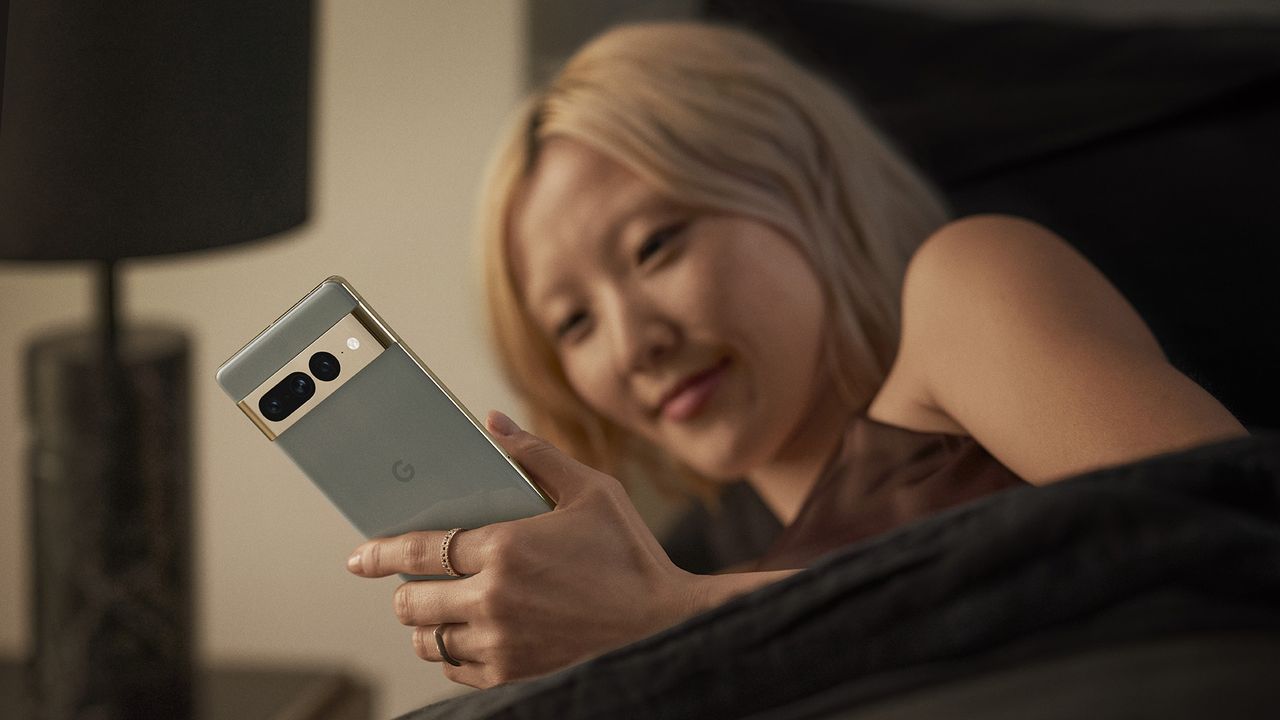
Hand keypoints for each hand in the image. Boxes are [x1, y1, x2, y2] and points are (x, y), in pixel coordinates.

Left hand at [346, 411, 699, 687]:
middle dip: (403, 590)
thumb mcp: (592, 491)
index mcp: (507, 547)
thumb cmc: (631, 556)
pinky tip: (470, 634)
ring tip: (441, 607)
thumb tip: (493, 422)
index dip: (379, 553)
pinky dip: (451, 653)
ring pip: (427, 639)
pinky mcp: (513, 672)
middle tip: (413, 582)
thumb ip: (536, 455)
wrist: (665, 625)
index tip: (358, 556)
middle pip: (411, 601)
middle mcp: (494, 598)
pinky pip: (454, 668)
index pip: (419, 551)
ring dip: (425, 623)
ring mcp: (501, 642)